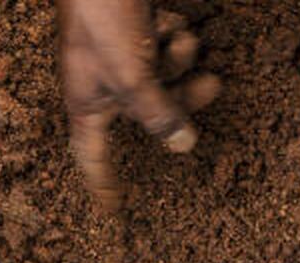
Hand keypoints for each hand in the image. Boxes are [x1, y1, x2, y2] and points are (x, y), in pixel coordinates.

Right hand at [59, 0, 221, 209]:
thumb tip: (183, 146)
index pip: (93, 156)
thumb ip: (158, 113)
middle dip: (180, 97)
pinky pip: (160, 46)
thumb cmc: (100, 19)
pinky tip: (165, 18)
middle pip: (147, 111)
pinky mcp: (130, 32)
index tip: (115, 207)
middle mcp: (102, 85)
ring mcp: (117, 58)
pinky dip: (170, 34)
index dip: (103, 182)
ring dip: (177, 57)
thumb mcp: (132, 75)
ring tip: (180, 37)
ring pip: (160, 75)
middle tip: (212, 86)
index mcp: (87, 104)